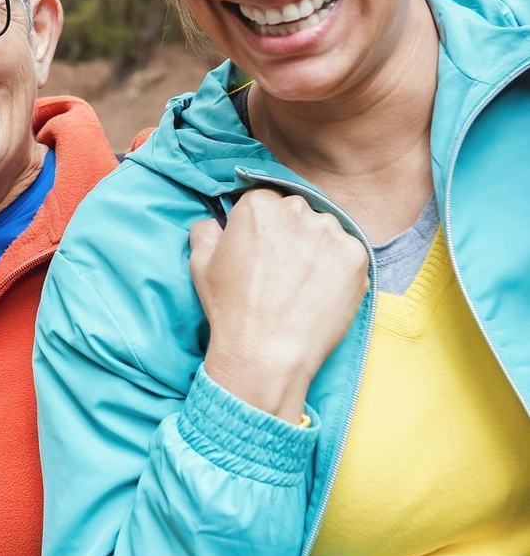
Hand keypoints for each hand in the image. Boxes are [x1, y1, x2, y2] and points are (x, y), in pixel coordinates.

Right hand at [190, 189, 368, 421]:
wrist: (266, 353)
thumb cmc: (231, 309)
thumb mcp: (200, 263)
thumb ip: (206, 231)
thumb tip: (216, 223)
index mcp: (258, 204)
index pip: (265, 202)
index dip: (263, 228)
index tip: (262, 250)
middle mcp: (296, 209)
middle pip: (297, 214)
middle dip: (291, 236)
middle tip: (281, 271)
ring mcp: (330, 232)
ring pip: (325, 233)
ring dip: (316, 251)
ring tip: (302, 285)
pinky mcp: (356, 255)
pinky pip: (348, 254)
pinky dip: (338, 270)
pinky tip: (321, 292)